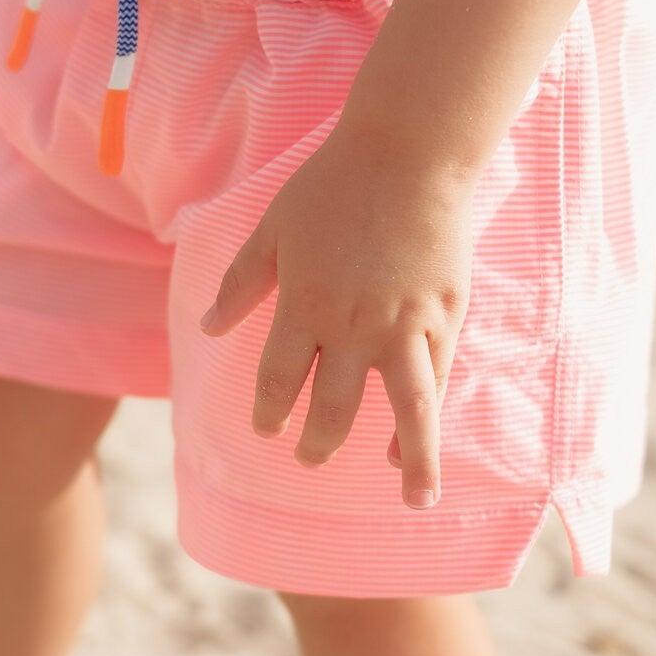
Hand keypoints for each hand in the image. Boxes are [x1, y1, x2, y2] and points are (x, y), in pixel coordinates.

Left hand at [199, 126, 474, 507]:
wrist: (409, 153)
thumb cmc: (331, 185)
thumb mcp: (270, 229)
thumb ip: (240, 284)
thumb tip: (209, 329)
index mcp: (305, 306)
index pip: (281, 379)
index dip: (270, 412)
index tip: (266, 431)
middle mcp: (356, 327)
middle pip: (336, 407)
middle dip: (319, 442)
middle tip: (307, 461)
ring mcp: (406, 325)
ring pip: (410, 410)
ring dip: (412, 460)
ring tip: (415, 502)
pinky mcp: (445, 316)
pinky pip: (437, 379)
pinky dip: (428, 417)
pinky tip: (419, 443)